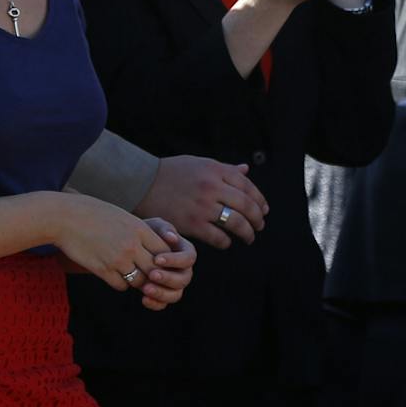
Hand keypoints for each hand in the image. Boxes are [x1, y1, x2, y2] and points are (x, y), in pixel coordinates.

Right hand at [54, 194, 185, 294]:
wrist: (64, 217)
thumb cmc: (93, 213)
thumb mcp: (123, 216)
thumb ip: (139, 231)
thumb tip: (154, 244)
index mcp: (139, 229)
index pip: (165, 251)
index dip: (164, 259)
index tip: (158, 261)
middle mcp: (132, 245)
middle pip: (156, 269)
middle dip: (154, 274)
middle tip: (149, 275)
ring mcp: (117, 259)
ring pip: (139, 280)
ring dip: (137, 280)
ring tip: (131, 275)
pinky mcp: (101, 269)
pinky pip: (121, 285)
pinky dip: (121, 283)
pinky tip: (116, 276)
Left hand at [135, 220, 195, 309]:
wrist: (129, 246)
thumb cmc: (143, 233)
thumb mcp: (153, 226)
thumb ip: (163, 229)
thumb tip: (172, 237)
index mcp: (185, 253)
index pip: (189, 258)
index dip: (175, 260)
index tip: (157, 259)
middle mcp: (183, 270)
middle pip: (184, 279)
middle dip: (168, 278)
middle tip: (151, 274)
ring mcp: (173, 285)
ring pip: (176, 294)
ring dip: (162, 293)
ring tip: (145, 289)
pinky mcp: (162, 295)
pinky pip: (163, 304)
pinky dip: (155, 303)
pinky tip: (143, 299)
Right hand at [136, 155, 266, 247]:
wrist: (141, 183)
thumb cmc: (172, 173)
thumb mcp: (200, 164)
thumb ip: (224, 169)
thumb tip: (246, 169)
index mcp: (216, 170)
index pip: (248, 187)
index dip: (260, 200)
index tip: (264, 210)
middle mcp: (212, 187)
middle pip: (247, 206)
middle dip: (258, 218)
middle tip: (260, 226)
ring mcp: (202, 206)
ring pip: (236, 223)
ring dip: (247, 233)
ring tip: (249, 237)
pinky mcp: (191, 224)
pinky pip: (217, 237)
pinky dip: (226, 242)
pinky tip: (226, 242)